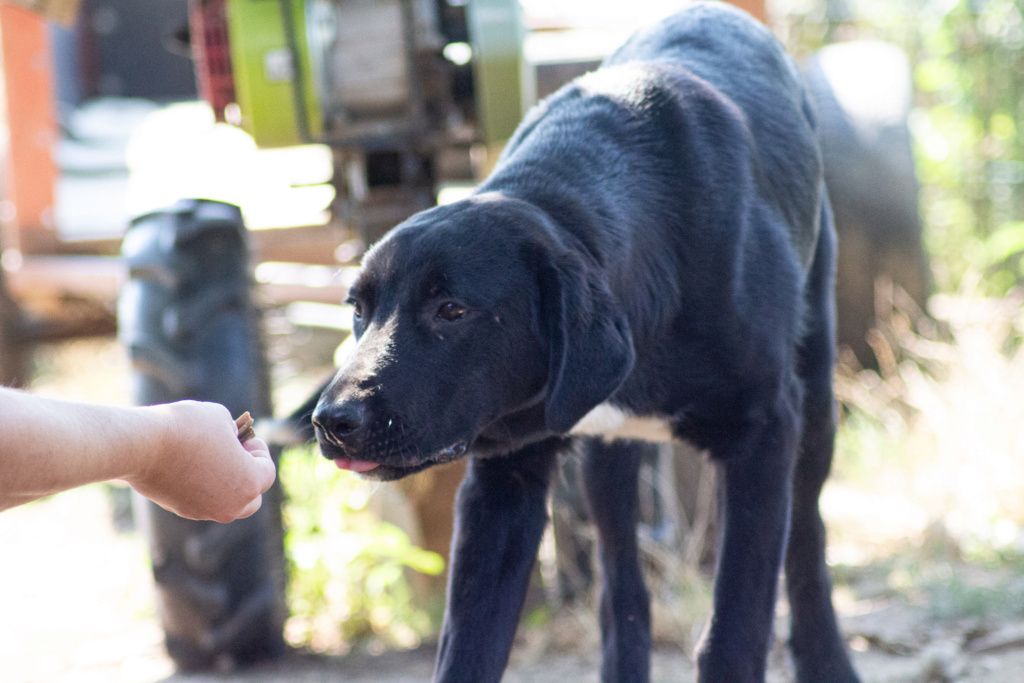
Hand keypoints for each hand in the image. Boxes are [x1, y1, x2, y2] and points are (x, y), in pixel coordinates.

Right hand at [127, 401, 276, 522]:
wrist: (141, 445)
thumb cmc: (187, 427)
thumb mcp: (220, 418)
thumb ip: (233, 434)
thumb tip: (231, 442)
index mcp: (248, 484)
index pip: (267, 472)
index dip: (259, 451)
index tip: (245, 438)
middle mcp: (230, 506)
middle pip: (252, 498)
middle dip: (248, 476)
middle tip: (235, 452)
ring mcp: (205, 511)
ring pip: (226, 502)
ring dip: (225, 483)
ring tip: (213, 457)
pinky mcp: (181, 510)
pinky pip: (203, 501)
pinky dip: (203, 487)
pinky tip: (191, 465)